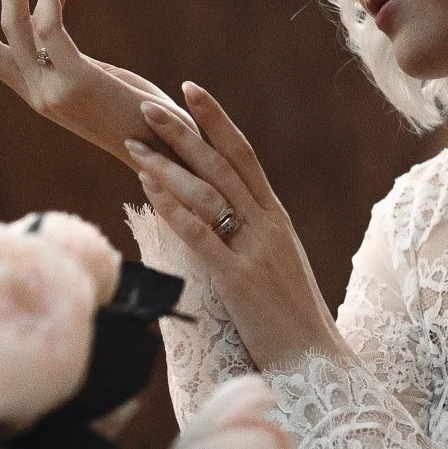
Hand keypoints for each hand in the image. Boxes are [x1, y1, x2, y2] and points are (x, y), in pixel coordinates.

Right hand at [0, 0, 181, 167]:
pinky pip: (51, 22)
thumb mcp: (106, 86)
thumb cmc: (152, 123)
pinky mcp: (74, 80)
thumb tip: (58, 33)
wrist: (174, 160)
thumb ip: (78, 63)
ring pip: (19, 21)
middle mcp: (37, 95)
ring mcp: (51, 90)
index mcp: (39, 96)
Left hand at [127, 83, 345, 370]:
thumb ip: (253, 234)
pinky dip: (173, 207)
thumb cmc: (289, 315)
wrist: (315, 358)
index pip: (245, 155)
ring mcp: (254, 250)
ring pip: (208, 193)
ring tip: (133, 143)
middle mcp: (268, 224)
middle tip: (147, 105)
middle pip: (223, 164)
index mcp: (276, 217)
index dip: (216, 120)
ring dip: (167, 165)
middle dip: (183, 131)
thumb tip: (221, 212)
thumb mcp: (275, 263)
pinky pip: (201, 235)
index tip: (189, 90)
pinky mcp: (239, 280)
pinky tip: (148, 188)